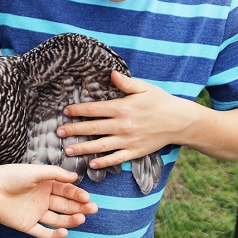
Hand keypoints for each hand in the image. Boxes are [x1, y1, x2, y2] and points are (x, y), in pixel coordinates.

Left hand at [0, 164, 97, 237]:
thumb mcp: (35, 172)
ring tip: (81, 219)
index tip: (87, 198)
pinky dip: (54, 234)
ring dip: (71, 220)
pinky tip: (64, 231)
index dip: (77, 194)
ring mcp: (35, 213)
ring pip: (58, 219)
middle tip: (93, 209)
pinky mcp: (27, 225)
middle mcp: (42, 199)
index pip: (66, 191)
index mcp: (45, 185)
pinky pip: (43, 233)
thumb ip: (55, 174)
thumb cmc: (10, 176)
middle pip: (65, 205)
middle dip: (79, 207)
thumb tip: (75, 177)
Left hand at [57, 70, 191, 169]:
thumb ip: (125, 83)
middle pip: (92, 128)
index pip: (94, 109)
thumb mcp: (144, 88)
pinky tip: (91, 164)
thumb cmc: (160, 102)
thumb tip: (110, 73)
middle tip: (58, 133)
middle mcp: (122, 125)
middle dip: (73, 130)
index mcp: (122, 108)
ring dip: (83, 148)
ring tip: (68, 150)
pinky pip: (116, 158)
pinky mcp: (134, 151)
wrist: (179, 121)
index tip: (65, 111)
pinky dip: (103, 162)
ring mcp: (128, 140)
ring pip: (100, 146)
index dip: (78, 110)